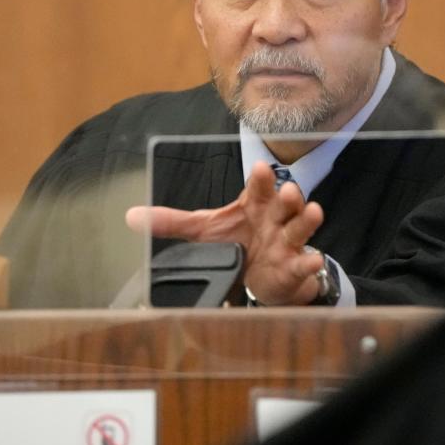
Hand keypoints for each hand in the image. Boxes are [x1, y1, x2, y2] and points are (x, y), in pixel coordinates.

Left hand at [125, 160, 325, 304]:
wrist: (260, 277)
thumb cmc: (237, 242)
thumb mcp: (203, 230)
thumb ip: (172, 223)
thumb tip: (132, 216)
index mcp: (254, 205)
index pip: (259, 187)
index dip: (261, 179)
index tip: (260, 167)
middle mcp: (274, 219)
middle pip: (284, 203)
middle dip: (288, 196)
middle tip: (289, 190)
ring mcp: (287, 242)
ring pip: (300, 226)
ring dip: (307, 219)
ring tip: (313, 212)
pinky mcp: (294, 267)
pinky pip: (303, 263)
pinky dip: (309, 262)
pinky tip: (311, 260)